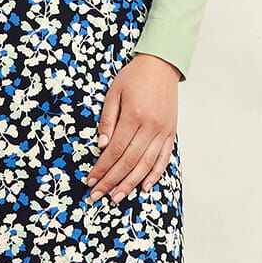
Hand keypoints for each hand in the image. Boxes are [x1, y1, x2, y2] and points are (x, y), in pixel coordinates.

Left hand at [85, 53, 180, 202]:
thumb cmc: (134, 77)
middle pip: (129, 162)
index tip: (90, 180)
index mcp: (134, 116)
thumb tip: (101, 147)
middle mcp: (150, 127)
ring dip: (130, 183)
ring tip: (117, 197)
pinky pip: (163, 159)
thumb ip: (107, 121)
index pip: (114, 150)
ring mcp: (163, 132)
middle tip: (97, 196)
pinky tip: (144, 187)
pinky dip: (154, 175)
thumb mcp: (113, 94)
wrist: (161, 65)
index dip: (102, 168)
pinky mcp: (171, 133)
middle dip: (111, 181)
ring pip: (146, 165)